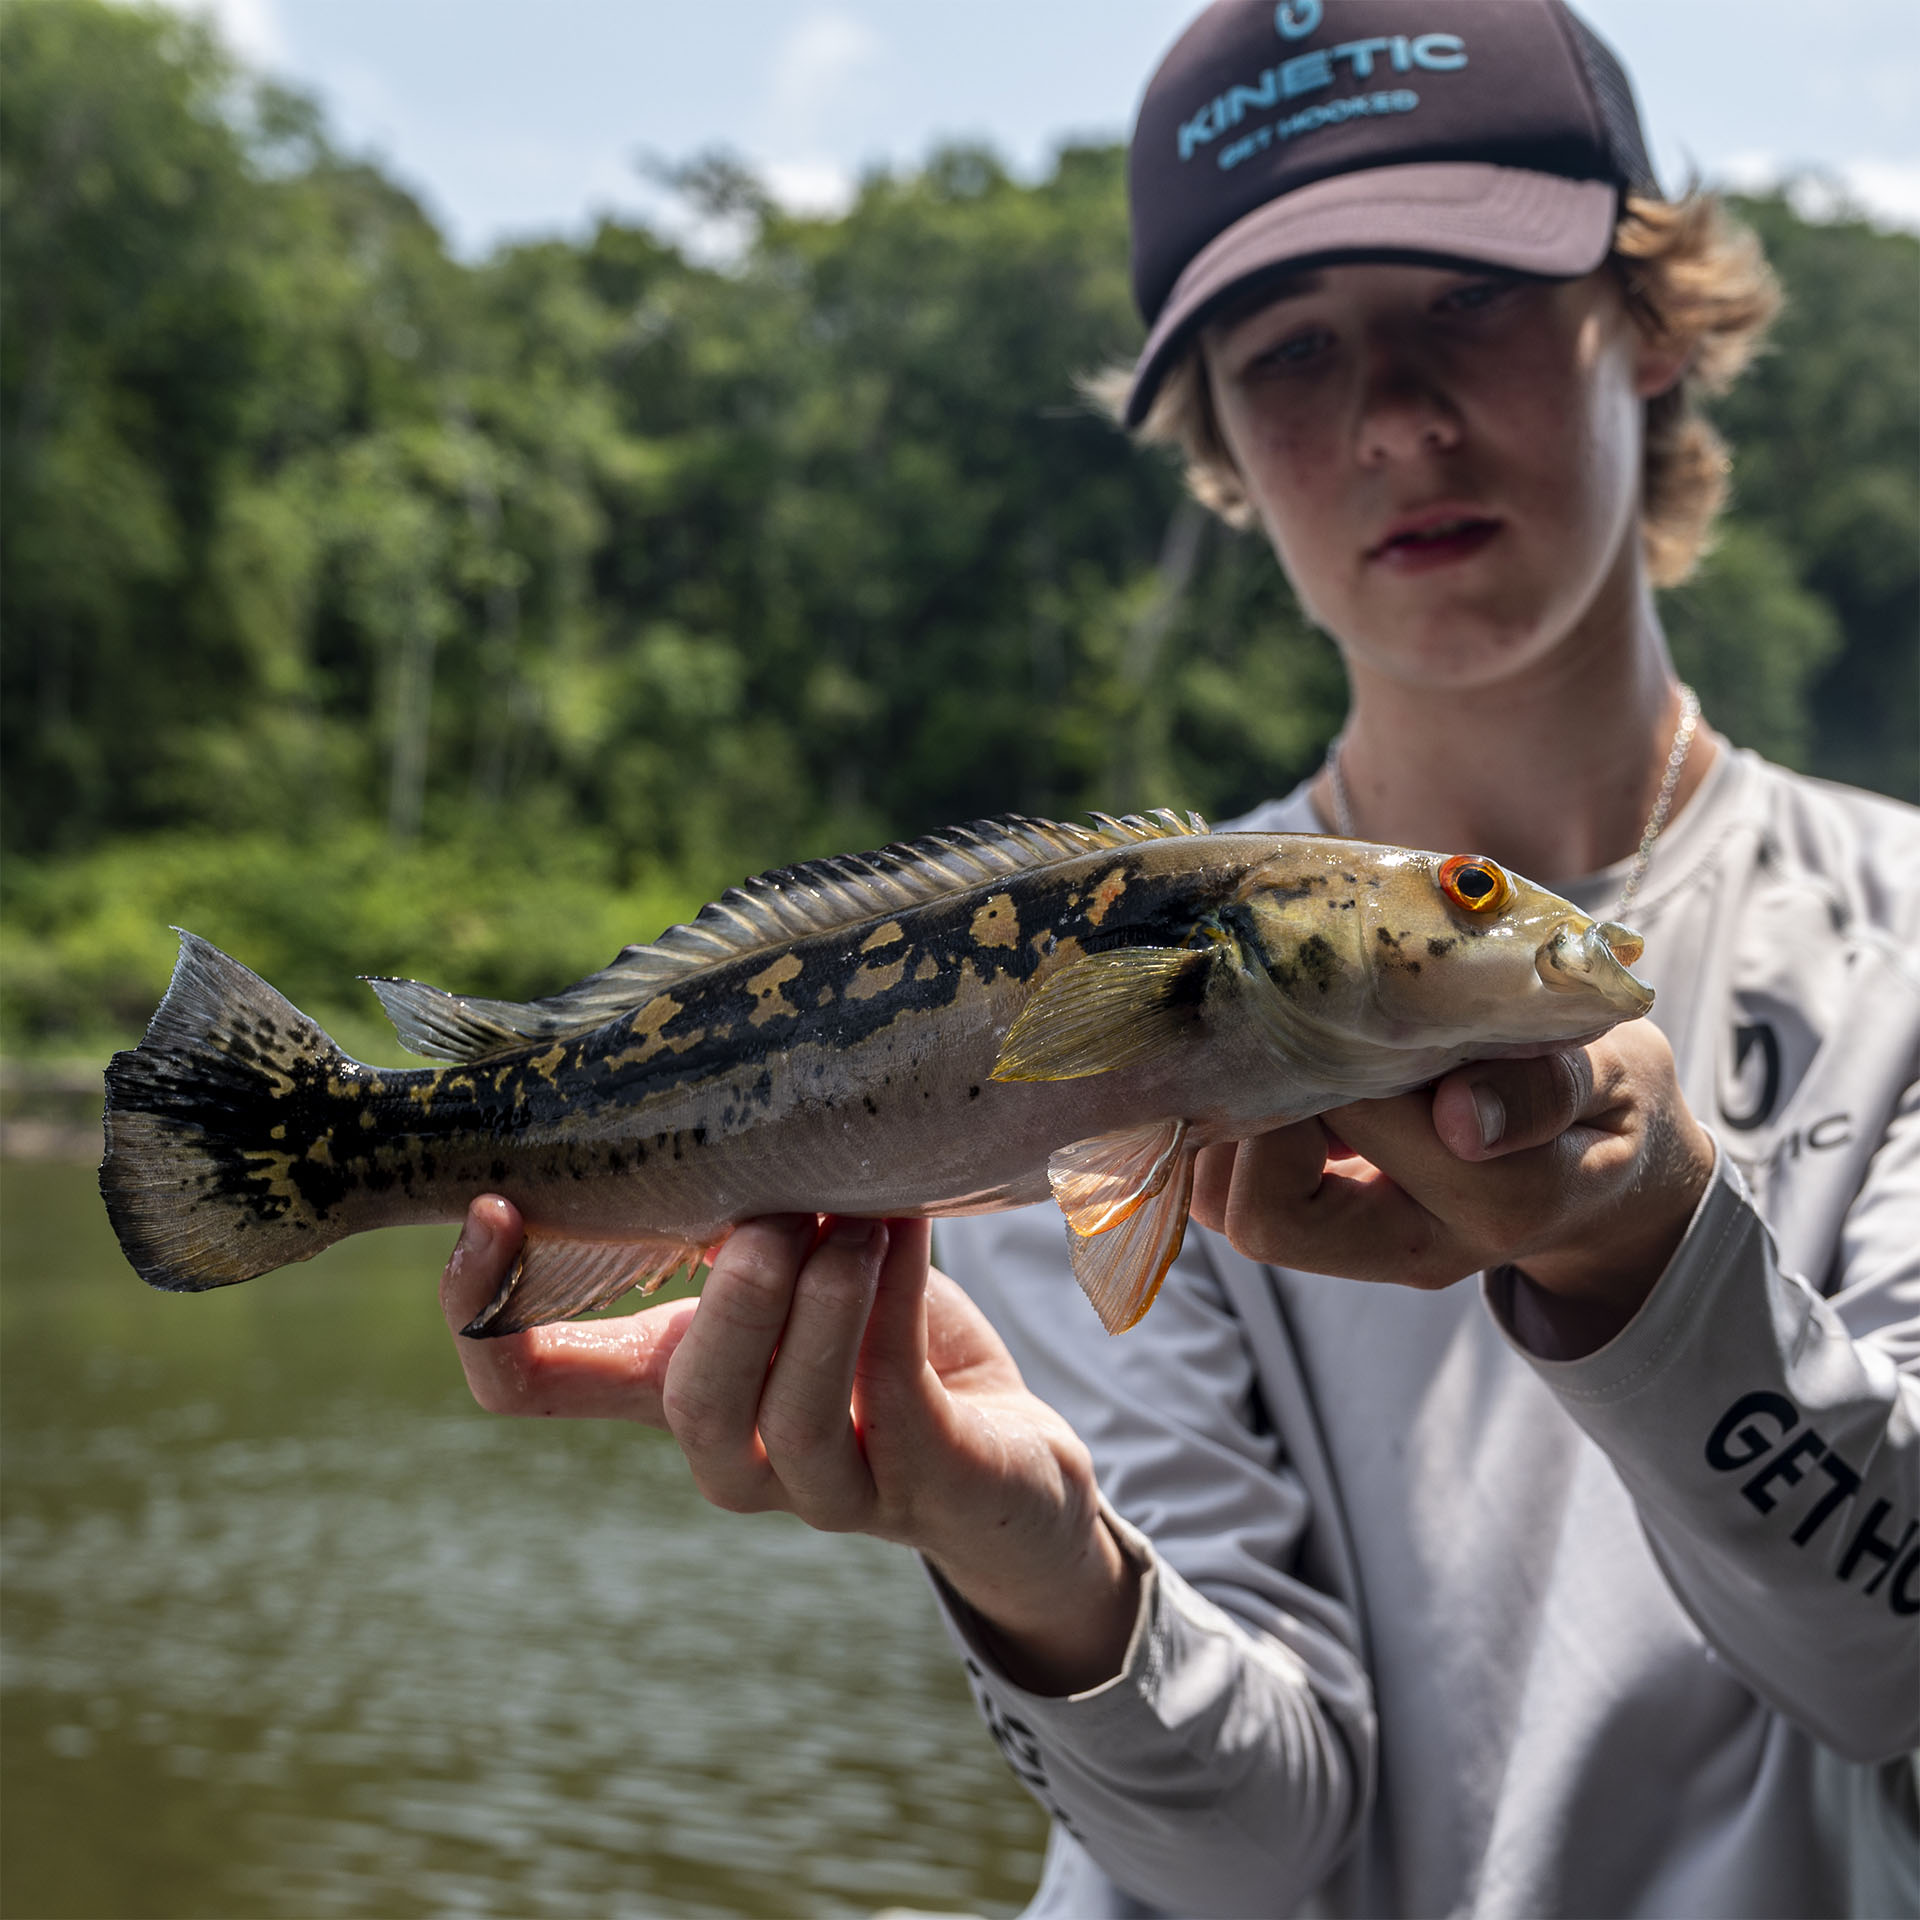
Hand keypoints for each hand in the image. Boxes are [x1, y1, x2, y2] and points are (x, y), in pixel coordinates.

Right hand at [440, 1200, 1139, 1691]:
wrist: (1006, 1462)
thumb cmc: (877, 1341)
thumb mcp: (780, 1265)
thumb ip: (717, 1211)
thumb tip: (670, 1093)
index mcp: (666, 1388)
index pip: (524, 1385)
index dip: (480, 1313)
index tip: (495, 1203)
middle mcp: (730, 1455)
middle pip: (688, 1405)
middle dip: (730, 1306)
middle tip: (770, 1216)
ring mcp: (824, 1487)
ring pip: (792, 1417)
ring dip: (822, 1304)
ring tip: (854, 1220)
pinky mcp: (920, 1486)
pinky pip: (894, 1396)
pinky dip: (895, 1300)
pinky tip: (906, 1229)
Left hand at [1191, 1019, 1715, 1357]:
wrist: (1609, 1169)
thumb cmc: (1606, 1099)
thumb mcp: (1610, 1076)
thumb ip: (1545, 1087)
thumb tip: (1462, 1119)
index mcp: (1497, 1204)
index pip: (1356, 1123)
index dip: (1323, 1048)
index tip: (1334, 989)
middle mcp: (1417, 1244)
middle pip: (1264, 1217)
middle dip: (1251, 1114)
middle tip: (1286, 1032)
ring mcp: (1363, 1249)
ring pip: (1229, 1211)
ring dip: (1231, 1124)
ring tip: (1287, 1053)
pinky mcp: (1324, 1233)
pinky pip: (1228, 1199)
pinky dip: (1231, 1131)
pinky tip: (1286, 1077)